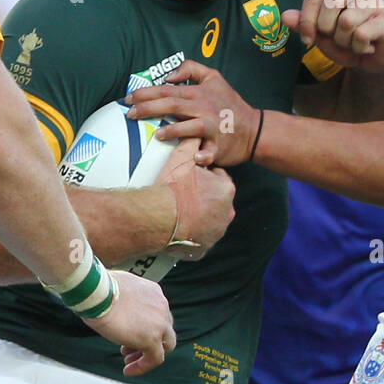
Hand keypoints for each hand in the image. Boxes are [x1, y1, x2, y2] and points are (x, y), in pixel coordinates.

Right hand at [82, 270, 177, 375]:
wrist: (99, 293)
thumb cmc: (98, 289)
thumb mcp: (115, 290)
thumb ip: (121, 300)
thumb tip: (109, 305)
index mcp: (153, 292)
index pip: (157, 313)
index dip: (144, 326)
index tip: (128, 333)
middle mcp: (161, 306)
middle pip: (164, 329)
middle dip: (149, 340)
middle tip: (129, 349)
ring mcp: (160, 322)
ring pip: (165, 345)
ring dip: (146, 355)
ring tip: (128, 362)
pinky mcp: (152, 338)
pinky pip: (156, 358)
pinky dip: (143, 366)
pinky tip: (128, 370)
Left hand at [126, 60, 258, 165]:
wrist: (255, 129)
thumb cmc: (230, 104)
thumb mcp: (214, 78)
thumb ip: (191, 69)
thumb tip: (169, 75)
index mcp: (199, 93)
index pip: (167, 90)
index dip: (146, 93)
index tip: (129, 98)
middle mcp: (203, 108)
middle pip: (172, 106)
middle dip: (149, 108)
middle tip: (131, 114)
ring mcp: (212, 127)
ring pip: (190, 127)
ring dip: (173, 131)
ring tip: (157, 134)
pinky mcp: (219, 145)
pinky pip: (209, 151)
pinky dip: (203, 155)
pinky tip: (195, 157)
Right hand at [158, 137, 235, 257]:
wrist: (157, 218)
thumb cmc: (172, 188)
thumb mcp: (182, 158)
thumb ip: (192, 144)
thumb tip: (194, 135)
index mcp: (225, 189)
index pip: (218, 180)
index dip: (203, 178)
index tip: (189, 181)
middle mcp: (227, 212)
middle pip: (215, 202)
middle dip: (202, 199)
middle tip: (182, 196)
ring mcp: (216, 232)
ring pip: (209, 222)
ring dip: (198, 218)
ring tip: (179, 213)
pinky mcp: (204, 249)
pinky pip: (200, 241)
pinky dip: (192, 236)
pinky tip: (179, 229)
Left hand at [283, 0, 383, 73]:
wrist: (374, 61)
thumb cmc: (347, 43)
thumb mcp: (321, 36)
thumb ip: (304, 24)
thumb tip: (285, 16)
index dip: (306, 19)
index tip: (307, 38)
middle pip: (330, 3)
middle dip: (327, 30)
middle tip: (338, 38)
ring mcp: (375, 3)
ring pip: (346, 22)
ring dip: (345, 41)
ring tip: (354, 42)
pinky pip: (361, 35)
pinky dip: (359, 48)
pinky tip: (368, 46)